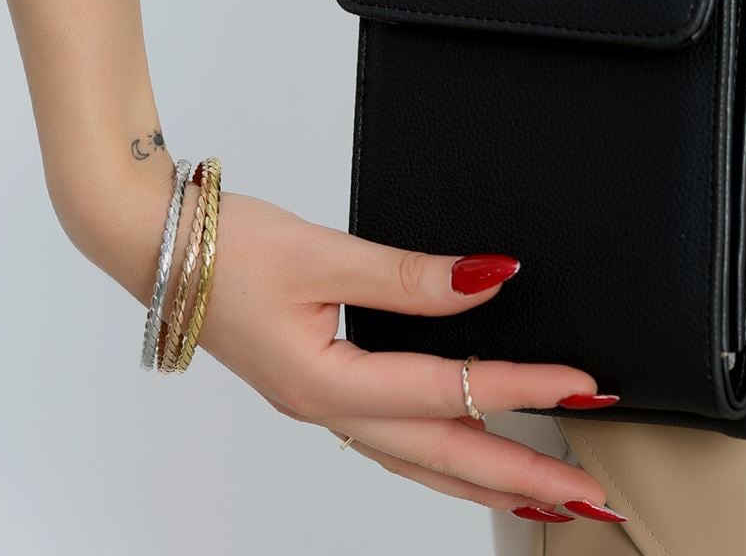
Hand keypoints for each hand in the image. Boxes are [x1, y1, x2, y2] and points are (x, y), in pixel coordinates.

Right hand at [85, 176, 623, 525]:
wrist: (151, 244)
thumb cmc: (222, 245)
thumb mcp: (321, 251)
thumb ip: (408, 275)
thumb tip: (488, 280)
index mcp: (326, 382)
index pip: (447, 393)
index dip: (522, 386)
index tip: (583, 384)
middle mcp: (328, 408)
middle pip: (444, 458)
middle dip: (524, 478)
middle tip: (594, 500)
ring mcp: (321, 405)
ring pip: (421, 462)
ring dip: (489, 478)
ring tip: (551, 498)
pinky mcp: (318, 387)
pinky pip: (395, 440)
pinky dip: (444, 454)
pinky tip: (469, 455)